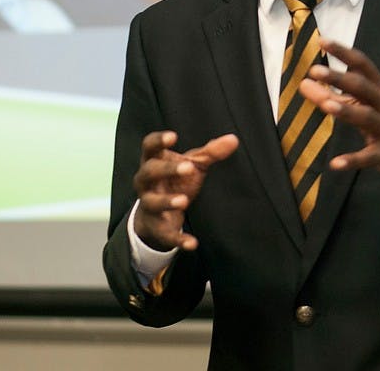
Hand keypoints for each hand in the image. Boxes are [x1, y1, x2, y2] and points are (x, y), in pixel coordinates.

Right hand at [132, 131, 238, 251]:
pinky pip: (165, 234)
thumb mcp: (192, 164)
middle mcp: (146, 182)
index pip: (149, 146)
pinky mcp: (157, 227)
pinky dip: (178, 239)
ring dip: (167, 201)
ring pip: (152, 202)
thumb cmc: (175, 181)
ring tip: (184, 200)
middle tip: (188, 167)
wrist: (156, 215)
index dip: (158, 140)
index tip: (173, 136)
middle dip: (167, 169)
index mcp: (153, 161)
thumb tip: (233, 139)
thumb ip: (210, 152)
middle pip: (149, 172)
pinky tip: (193, 243)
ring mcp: (149, 205)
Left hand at [299, 39, 379, 187]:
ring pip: (367, 117)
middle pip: (363, 87)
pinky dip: (353, 160)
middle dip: (340, 78)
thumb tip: (304, 83)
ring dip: (347, 110)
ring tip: (326, 106)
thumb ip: (333, 95)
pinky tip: (335, 164)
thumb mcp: (364, 106)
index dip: (343, 52)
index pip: (362, 65)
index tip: (322, 40)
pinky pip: (369, 156)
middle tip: (314, 70)